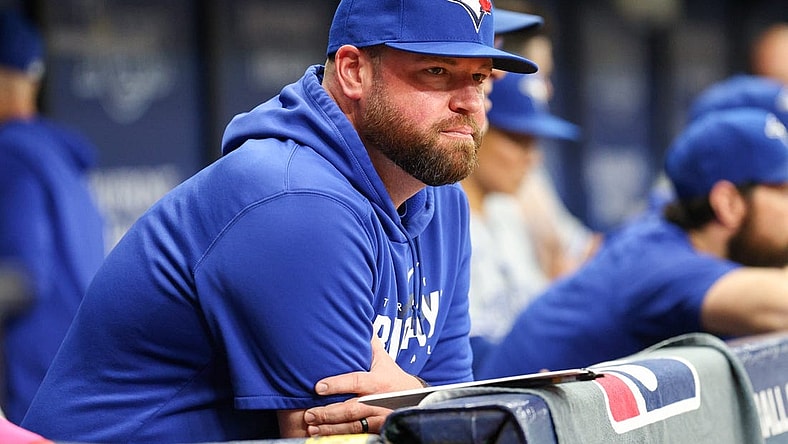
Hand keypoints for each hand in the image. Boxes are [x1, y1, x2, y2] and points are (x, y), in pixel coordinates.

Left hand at [303, 337, 424, 435]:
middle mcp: (379, 400)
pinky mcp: (379, 429)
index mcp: (378, 381)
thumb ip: (370, 343)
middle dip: (328, 413)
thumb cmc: (392, 377)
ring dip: (330, 427)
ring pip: (353, 425)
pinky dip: (340, 436)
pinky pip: (359, 435)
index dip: (337, 384)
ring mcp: (379, 417)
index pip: (356, 381)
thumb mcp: (383, 359)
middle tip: (308, 414)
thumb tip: (360, 318)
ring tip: (312, 426)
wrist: (416, 400)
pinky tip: (324, 436)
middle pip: (351, 409)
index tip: (317, 387)